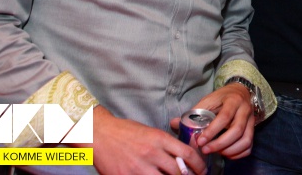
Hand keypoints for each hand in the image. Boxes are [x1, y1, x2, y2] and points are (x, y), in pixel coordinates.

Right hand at [86, 106, 204, 174]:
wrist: (99, 134)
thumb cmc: (125, 131)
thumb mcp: (149, 131)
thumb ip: (165, 144)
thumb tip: (180, 158)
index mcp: (159, 138)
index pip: (187, 153)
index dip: (199, 165)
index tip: (202, 170)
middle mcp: (151, 153)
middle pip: (178, 171)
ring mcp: (138, 167)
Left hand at [170, 83, 254, 159]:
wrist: (240, 92)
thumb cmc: (221, 98)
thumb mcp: (207, 101)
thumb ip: (193, 113)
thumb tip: (174, 123)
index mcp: (232, 101)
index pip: (224, 117)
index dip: (212, 131)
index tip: (200, 142)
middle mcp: (245, 110)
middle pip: (237, 131)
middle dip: (220, 144)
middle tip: (206, 151)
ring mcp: (251, 120)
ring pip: (245, 140)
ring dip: (230, 150)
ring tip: (216, 152)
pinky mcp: (253, 129)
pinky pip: (249, 146)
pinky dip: (238, 154)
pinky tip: (226, 154)